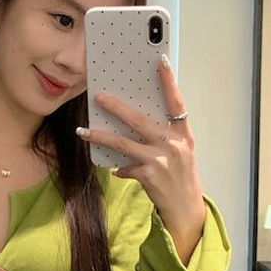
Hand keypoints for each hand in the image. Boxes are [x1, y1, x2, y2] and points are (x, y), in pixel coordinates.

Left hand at [78, 55, 205, 236]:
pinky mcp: (149, 175)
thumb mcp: (179, 153)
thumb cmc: (181, 177)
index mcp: (182, 134)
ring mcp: (161, 160)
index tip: (160, 61)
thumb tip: (135, 124)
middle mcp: (173, 144)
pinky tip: (115, 170)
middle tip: (99, 96)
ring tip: (84, 130)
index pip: (176, 102)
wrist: (186, 209)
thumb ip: (163, 136)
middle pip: (140, 120)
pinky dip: (119, 168)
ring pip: (124, 143)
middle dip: (117, 107)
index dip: (169, 81)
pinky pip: (125, 167)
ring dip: (101, 136)